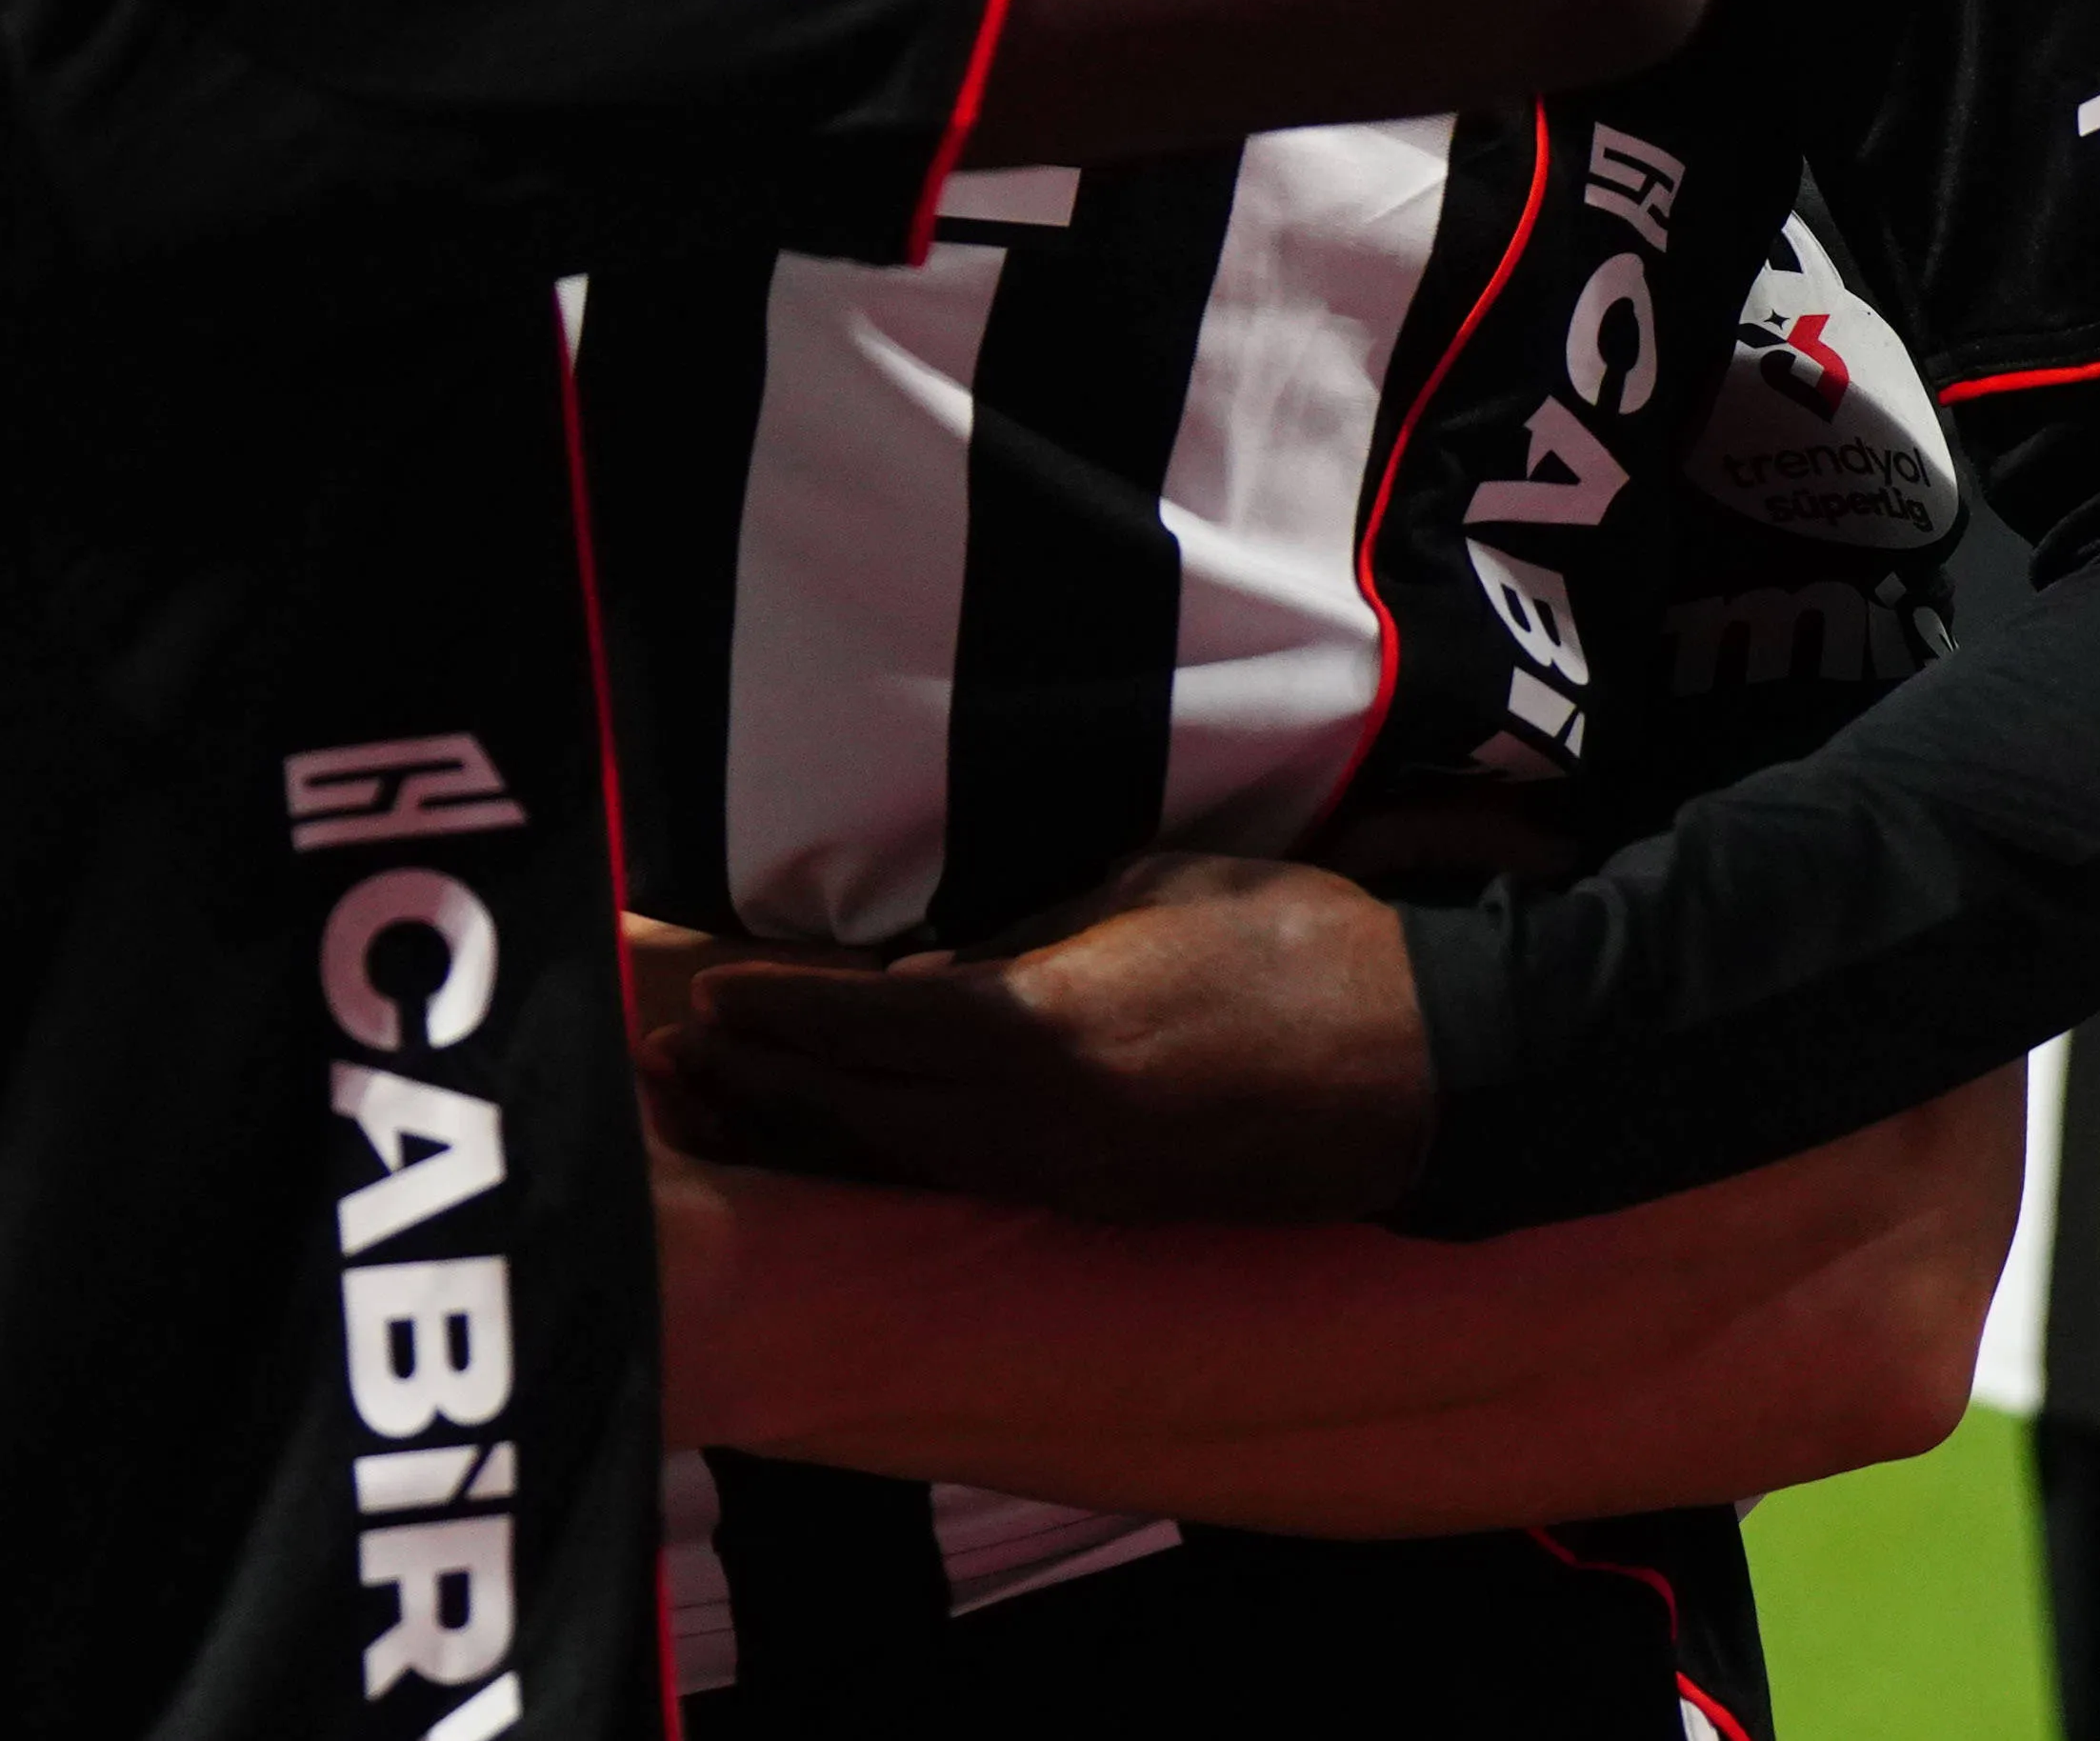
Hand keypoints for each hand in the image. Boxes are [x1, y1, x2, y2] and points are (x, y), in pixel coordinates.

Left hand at [660, 852, 1436, 1224]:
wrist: (1420, 1062)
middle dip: (766, 1084)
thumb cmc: (1294, 941)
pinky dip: (888, 1163)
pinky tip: (851, 1143)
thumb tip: (918, 980)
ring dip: (810, 1135)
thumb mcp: (1150, 892)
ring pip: (903, 1163)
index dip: (783, 1010)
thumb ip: (1024, 940)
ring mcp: (1069, 1180)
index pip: (872, 1022)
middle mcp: (1036, 1124)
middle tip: (679, 1063)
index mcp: (1045, 1029)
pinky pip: (962, 1184)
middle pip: (864, 1111)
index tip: (707, 993)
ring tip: (728, 1109)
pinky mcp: (1104, 1207)